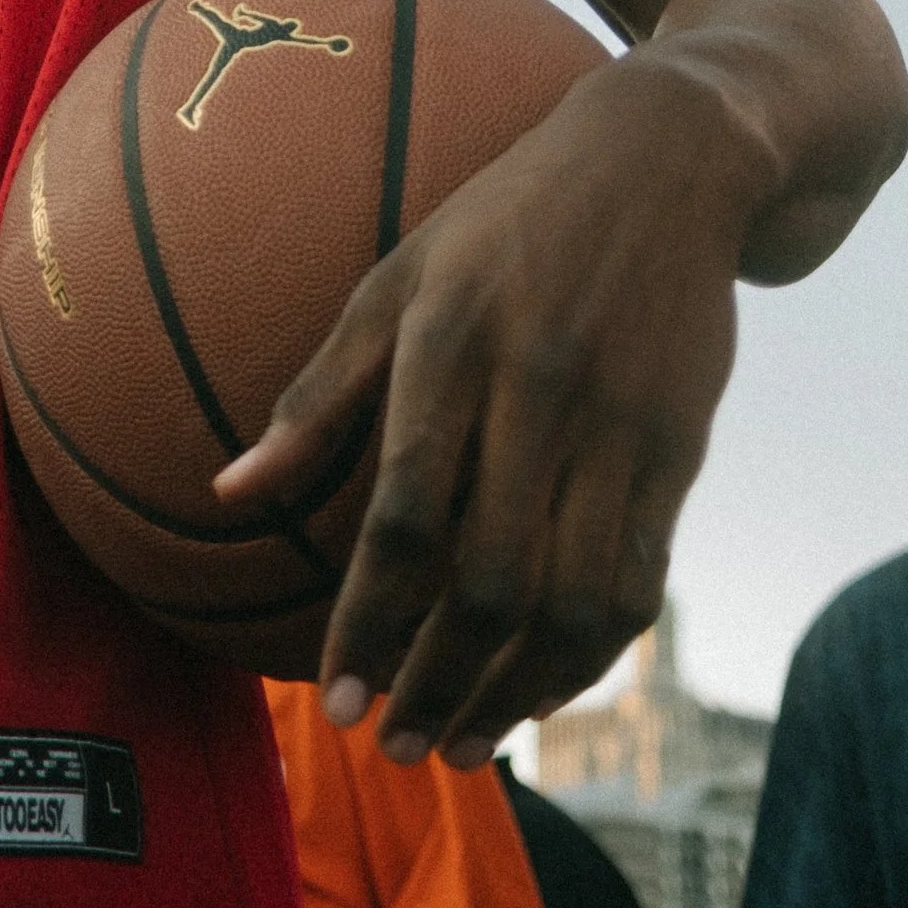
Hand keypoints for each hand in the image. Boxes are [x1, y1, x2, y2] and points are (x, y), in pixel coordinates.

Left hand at [215, 50, 750, 761]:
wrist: (664, 162)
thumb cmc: (504, 222)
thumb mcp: (397, 277)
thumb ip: (319, 393)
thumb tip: (226, 491)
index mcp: (450, 340)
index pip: (405, 512)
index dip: (369, 617)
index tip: (334, 698)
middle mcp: (536, 387)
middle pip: (488, 576)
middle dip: (435, 680)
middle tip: (393, 744)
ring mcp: (618, 422)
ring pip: (569, 600)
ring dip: (511, 693)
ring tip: (459, 744)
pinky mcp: (680, 448)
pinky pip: (638, 583)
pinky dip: (588, 656)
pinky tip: (539, 690)